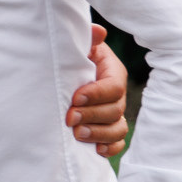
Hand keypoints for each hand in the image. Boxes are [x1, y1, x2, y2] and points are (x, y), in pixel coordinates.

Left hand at [67, 23, 130, 158]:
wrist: (64, 73)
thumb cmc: (72, 57)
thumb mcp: (80, 47)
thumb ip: (88, 40)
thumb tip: (98, 31)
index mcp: (112, 72)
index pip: (113, 86)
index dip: (97, 94)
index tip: (75, 98)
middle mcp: (116, 95)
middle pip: (115, 110)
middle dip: (92, 115)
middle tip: (69, 118)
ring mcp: (114, 113)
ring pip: (118, 128)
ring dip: (99, 134)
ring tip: (77, 134)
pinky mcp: (108, 129)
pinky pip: (118, 143)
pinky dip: (110, 148)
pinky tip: (95, 150)